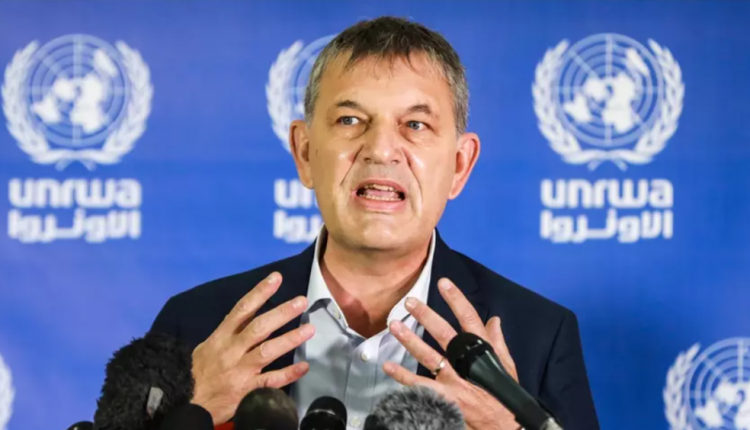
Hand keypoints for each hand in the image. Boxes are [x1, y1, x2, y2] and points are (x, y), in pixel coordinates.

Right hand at [190, 272, 314, 423]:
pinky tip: (304, 366)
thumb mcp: (207, 347)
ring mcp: (240, 370)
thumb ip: (228, 332)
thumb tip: (248, 315)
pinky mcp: (246, 391)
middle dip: (281, 313)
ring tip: (310, 329)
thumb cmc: (197, 372)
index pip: (242, 310)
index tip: (276, 278)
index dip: (259, 293)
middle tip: (301, 301)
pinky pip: (270, 381)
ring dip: (290, 339)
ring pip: (267, 351)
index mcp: (221, 337)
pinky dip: (288, 374)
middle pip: (259, 327)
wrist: (183, 401)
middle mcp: (231, 350)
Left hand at [384, 278, 519, 429]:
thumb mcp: (506, 366)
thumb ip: (498, 342)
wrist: (504, 425)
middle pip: (445, 334)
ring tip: (394, 325)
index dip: (457, 300)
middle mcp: (467, 363)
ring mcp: (455, 381)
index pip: (470, 319)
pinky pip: (420, 385)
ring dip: (410, 340)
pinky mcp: (445, 399)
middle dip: (426, 316)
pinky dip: (402, 376)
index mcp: (484, 351)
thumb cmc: (505, 394)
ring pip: (429, 356)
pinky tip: (387, 366)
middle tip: (409, 302)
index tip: (444, 283)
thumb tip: (493, 319)